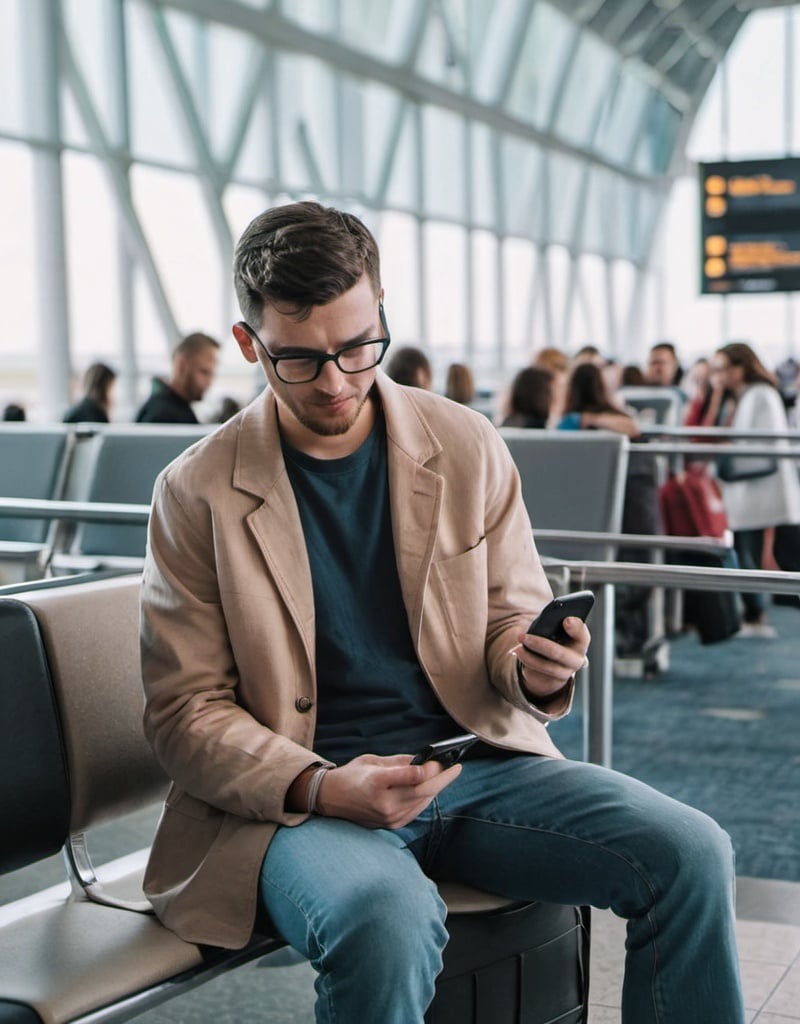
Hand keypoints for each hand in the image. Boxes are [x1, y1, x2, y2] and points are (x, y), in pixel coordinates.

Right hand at [317, 753, 460, 828]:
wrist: (330, 799)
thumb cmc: (351, 775)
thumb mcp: (372, 760)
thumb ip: (399, 763)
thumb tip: (424, 760)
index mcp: (376, 782)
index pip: (411, 777)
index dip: (430, 769)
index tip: (441, 760)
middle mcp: (383, 803)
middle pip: (422, 791)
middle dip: (442, 779)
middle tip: (456, 768)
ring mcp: (388, 817)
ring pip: (422, 802)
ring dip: (437, 789)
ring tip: (448, 775)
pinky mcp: (390, 825)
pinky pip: (416, 811)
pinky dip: (426, 800)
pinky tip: (433, 789)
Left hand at [510, 616, 589, 702]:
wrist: (552, 662)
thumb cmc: (554, 638)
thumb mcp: (555, 630)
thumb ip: (552, 626)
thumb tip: (536, 630)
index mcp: (580, 642)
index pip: (582, 635)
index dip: (577, 627)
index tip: (566, 620)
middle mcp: (577, 659)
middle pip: (558, 652)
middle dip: (538, 644)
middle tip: (522, 636)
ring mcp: (566, 672)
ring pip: (546, 666)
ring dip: (528, 657)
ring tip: (517, 649)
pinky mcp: (554, 682)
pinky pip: (538, 674)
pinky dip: (527, 664)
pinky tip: (519, 656)